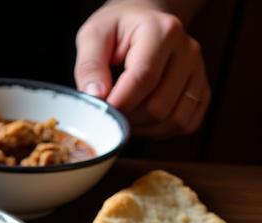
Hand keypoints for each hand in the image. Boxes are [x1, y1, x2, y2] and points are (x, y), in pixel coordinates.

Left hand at [74, 1, 208, 136]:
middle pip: (158, 107)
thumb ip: (90, 66)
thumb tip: (96, 96)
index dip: (118, 105)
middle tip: (112, 109)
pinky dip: (161, 130)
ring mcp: (198, 72)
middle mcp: (188, 51)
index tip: (100, 112)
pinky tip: (144, 118)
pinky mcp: (202, 90)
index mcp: (163, 32)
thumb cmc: (117, 30)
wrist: (144, 21)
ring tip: (127, 112)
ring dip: (144, 127)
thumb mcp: (93, 36)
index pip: (143, 80)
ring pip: (173, 120)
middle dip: (129, 118)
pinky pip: (185, 124)